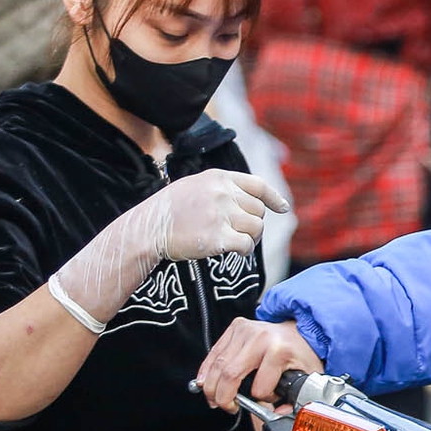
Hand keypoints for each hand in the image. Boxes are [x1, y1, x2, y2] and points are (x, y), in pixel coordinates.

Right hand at [153, 171, 290, 261]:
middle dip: (254, 224)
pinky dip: (243, 251)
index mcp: (218, 178)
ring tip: (236, 243)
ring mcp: (221, 214)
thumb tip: (250, 199)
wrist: (147, 229)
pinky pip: (246, 244)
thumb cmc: (168, 211)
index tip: (283, 208)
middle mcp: (222, 193)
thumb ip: (220, 189)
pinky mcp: (218, 237)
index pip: (257, 185)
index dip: (272, 197)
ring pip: (257, 228)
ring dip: (251, 238)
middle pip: (258, 210)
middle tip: (242, 235)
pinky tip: (232, 252)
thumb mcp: (194, 186)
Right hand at [198, 317, 322, 411]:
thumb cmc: (301, 351)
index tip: (267, 399)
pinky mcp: (235, 327)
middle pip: (229, 376)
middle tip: (228, 407)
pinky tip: (206, 382)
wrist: (300, 329)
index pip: (259, 388)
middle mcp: (260, 338)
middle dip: (223, 398)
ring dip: (211, 387)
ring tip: (215, 400)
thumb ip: (295, 399)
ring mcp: (245, 331)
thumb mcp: (307, 376)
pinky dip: (206, 371)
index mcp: (280, 351)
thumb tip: (279, 413)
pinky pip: (213, 353)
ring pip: (217, 365)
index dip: (262, 400)